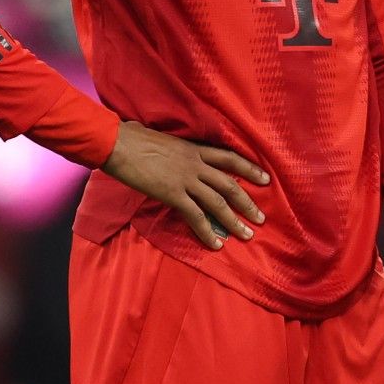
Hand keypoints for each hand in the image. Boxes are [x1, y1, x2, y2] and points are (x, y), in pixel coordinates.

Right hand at [100, 121, 267, 248]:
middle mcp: (195, 164)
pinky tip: (215, 244)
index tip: (265, 178)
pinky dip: (206, 231)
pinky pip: (195, 215)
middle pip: (229, 184)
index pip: (229, 158)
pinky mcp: (172, 194)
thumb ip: (179, 152)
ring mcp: (185, 179)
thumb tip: (179, 159)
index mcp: (194, 149)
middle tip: (261, 218)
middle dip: (247, 202)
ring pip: (217, 202)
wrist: (118, 143)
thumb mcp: (166, 142)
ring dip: (234, 220)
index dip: (249, 169)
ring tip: (247, 235)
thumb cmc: (135, 139)